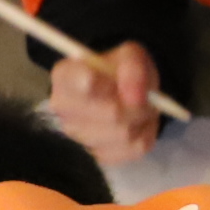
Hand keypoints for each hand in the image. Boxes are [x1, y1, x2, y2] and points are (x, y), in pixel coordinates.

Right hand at [44, 41, 164, 164]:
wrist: (123, 92)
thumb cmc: (120, 70)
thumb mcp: (130, 55)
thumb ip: (132, 66)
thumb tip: (136, 97)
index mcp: (65, 76)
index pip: (81, 83)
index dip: (104, 83)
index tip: (115, 81)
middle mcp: (64, 109)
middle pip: (112, 113)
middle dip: (137, 104)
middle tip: (141, 95)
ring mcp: (79, 136)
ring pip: (124, 134)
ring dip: (142, 119)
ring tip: (139, 107)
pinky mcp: (99, 155)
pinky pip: (134, 149)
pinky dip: (145, 133)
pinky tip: (138, 123)